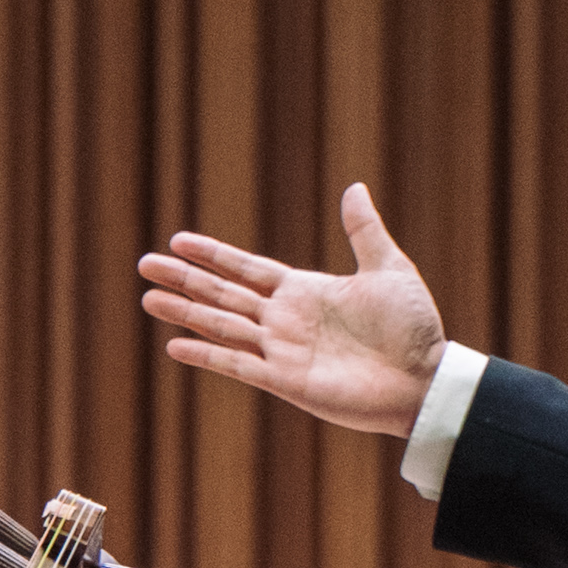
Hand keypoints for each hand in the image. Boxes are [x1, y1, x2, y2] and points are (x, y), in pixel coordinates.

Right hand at [138, 184, 447, 438]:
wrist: (422, 378)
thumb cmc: (411, 327)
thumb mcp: (388, 268)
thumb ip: (363, 231)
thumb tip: (354, 188)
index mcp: (303, 291)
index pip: (246, 268)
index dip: (212, 255)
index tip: (178, 242)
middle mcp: (283, 319)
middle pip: (222, 294)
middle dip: (183, 279)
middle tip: (145, 265)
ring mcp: (280, 350)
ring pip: (220, 325)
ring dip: (183, 312)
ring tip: (147, 300)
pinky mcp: (284, 380)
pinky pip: (236, 364)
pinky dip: (206, 355)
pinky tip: (174, 346)